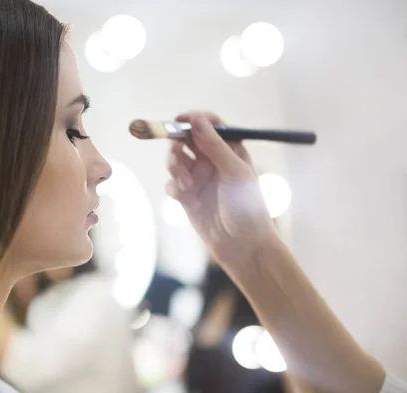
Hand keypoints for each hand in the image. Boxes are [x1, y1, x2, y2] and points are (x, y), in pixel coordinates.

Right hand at [166, 111, 277, 269]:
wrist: (243, 247)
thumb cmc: (248, 209)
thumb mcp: (234, 173)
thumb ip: (215, 146)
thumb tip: (197, 120)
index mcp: (230, 150)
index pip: (209, 124)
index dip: (194, 119)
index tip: (180, 120)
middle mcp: (212, 161)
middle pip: (186, 139)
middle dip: (177, 145)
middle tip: (177, 154)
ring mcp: (198, 178)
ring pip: (175, 161)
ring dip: (175, 168)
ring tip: (185, 184)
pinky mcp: (187, 196)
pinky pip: (171, 184)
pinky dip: (174, 189)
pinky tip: (186, 200)